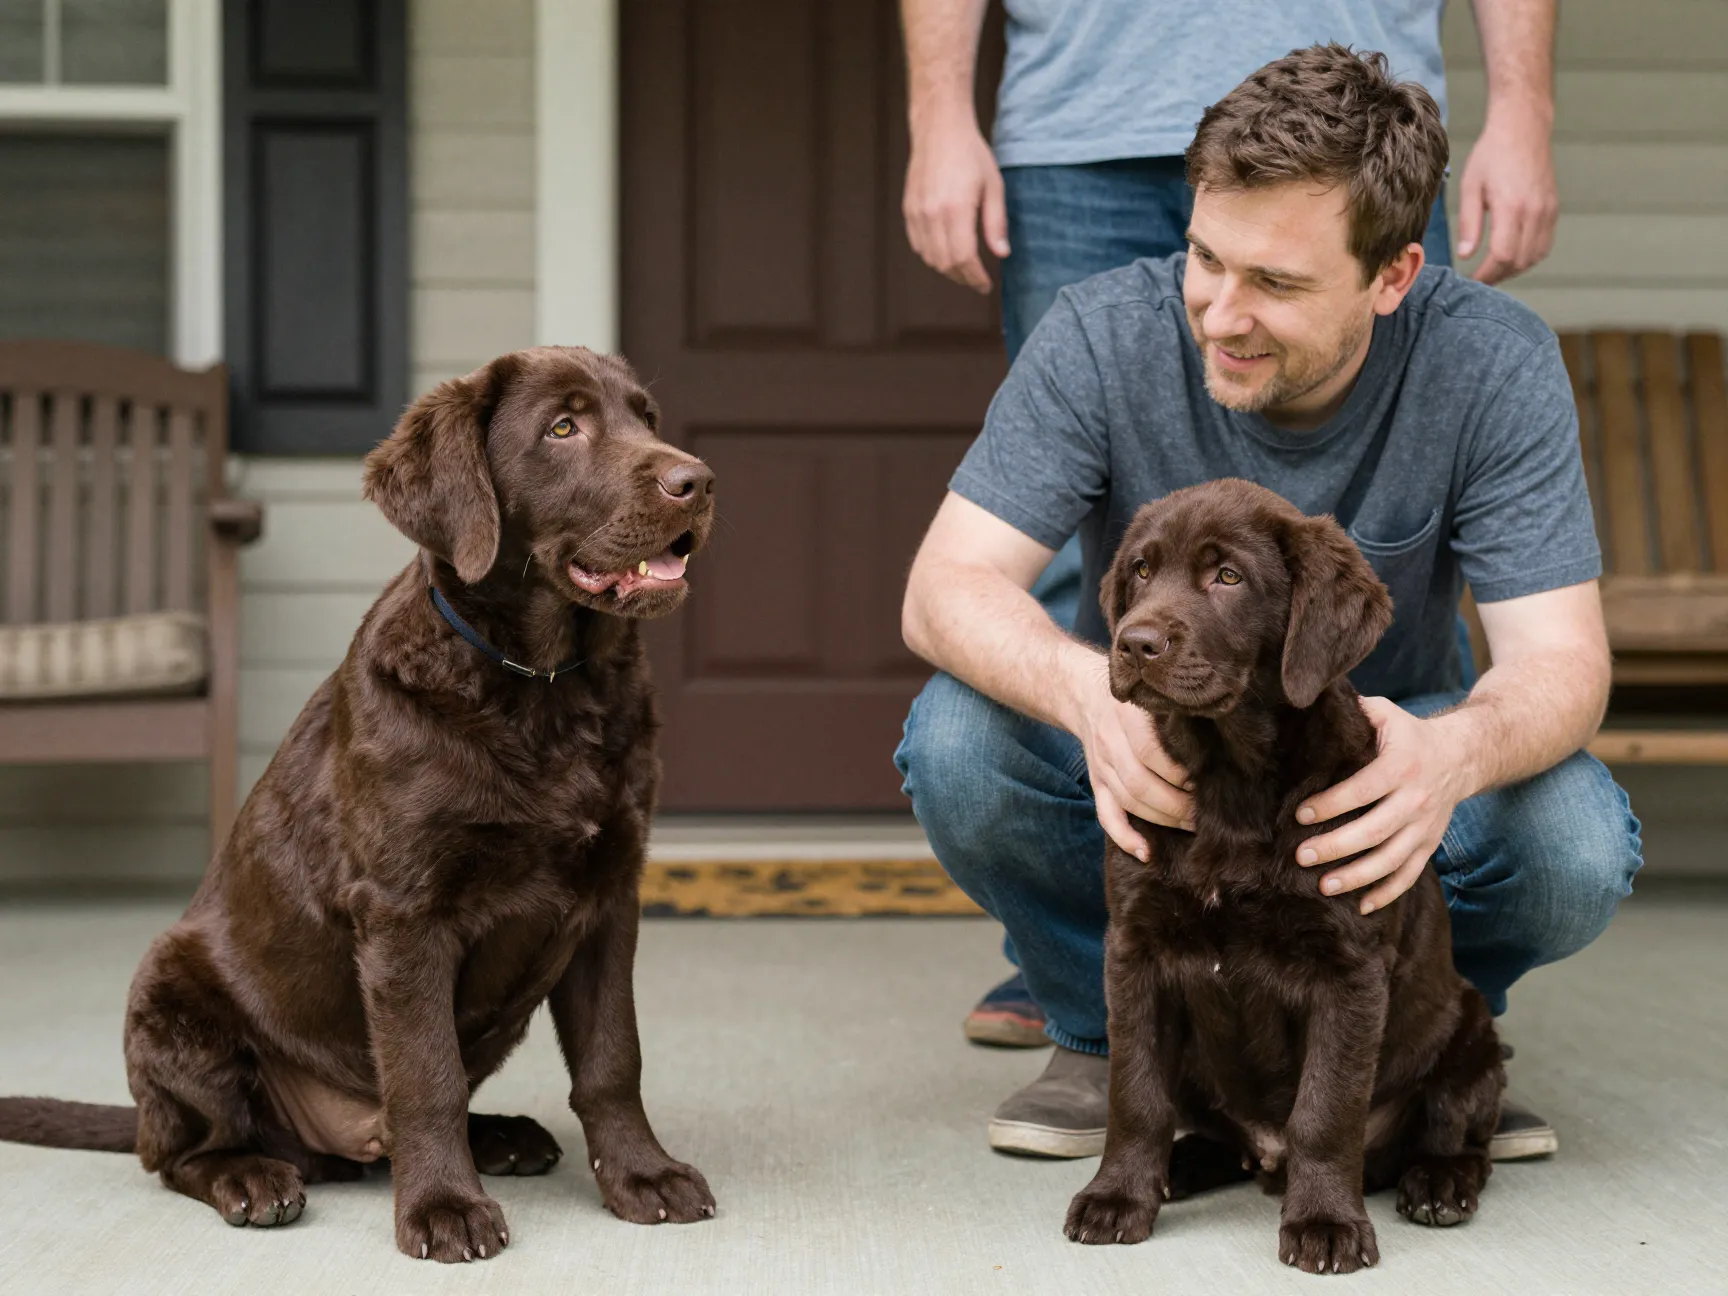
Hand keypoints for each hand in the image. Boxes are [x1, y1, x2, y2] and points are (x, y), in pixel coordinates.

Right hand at [902, 108, 1008, 292]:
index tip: (985, 285)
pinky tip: (945, 253)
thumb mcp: (993, 186)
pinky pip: (918, 245)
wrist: (939, 130)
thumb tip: (1001, 254)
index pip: (964, 258)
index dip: (975, 277)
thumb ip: (996, 223)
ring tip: (964, 269)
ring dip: (947, 269)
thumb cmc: (971, 154)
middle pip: (945, 263)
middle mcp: (932, 214)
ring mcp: (917, 213)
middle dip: (963, 278)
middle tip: (977, 280)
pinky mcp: (908, 210)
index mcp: (956, 209)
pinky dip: (932, 256)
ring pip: (930, 258)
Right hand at [1067, 656, 1193, 861]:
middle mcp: (1109, 743)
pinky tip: (1146, 852)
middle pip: (1140, 783)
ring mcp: (1100, 766)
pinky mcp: (1096, 783)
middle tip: (1205, 811)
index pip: (1149, 751)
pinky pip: (1105, 815)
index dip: (1178, 772)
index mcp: (1126, 717)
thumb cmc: (1133, 697)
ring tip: (1191, 825)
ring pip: (1128, 801)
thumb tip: (1218, 739)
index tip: (1205, 778)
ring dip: (1162, 819)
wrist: (1082, 694)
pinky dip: (1124, 837)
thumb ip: (1175, 713)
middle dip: (1177, 803)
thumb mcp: (1151, 694)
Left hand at [1293, 697, 1474, 913]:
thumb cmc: (1408, 734)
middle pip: (1375, 831)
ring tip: (1324, 886)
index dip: (1330, 804)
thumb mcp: (1384, 713)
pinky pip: (1410, 874)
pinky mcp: (1430, 844)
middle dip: (1336, 847)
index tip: (1300, 814)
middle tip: (1301, 855)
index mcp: (1401, 765)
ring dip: (1358, 877)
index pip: (1362, 790)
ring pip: (1392, 859)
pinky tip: (1361, 906)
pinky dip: (1387, 893)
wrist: (1461, 755)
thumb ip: (1353, 711)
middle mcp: (1417, 799)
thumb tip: (1312, 703)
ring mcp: (1426, 826)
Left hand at [1455, 105, 1557, 284]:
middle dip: (1498, 275)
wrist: (1522, 128)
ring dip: (1514, 269)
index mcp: (1511, 207)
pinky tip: (1512, 255)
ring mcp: (1548, 210)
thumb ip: (1469, 223)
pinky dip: (1529, 256)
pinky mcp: (1554, 208)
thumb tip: (1466, 254)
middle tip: (1479, 278)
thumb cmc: (1491, 155)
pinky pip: (1545, 244)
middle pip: (1519, 261)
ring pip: (1535, 256)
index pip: (1502, 255)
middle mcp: (1535, 211)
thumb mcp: (1470, 187)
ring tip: (1493, 270)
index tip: (1471, 280)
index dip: (1486, 274)